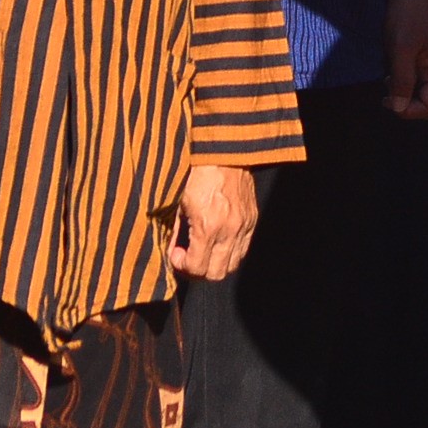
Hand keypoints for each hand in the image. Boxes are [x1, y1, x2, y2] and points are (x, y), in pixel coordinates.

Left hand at [168, 163, 258, 279]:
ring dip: (216, 264)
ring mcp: (243, 226)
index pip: (197, 267)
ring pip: (232, 265)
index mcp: (207, 227)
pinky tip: (219, 241)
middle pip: (216, 274)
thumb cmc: (198, 175)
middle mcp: (228, 231)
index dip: (182, 266)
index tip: (176, 255)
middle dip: (199, 270)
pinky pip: (243, 249)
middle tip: (189, 258)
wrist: (224, 154)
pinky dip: (230, 252)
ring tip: (205, 251)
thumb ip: (178, 231)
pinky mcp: (252, 220)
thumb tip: (175, 250)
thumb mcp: (181, 204)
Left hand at [383, 0, 427, 120]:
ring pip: (422, 89)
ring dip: (403, 87)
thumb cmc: (409, 13)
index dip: (407, 110)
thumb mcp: (401, 47)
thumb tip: (398, 107)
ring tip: (388, 72)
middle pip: (427, 100)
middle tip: (385, 83)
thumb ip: (401, 80)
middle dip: (404, 98)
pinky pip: (420, 76)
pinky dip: (406, 76)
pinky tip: (395, 64)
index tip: (386, 98)